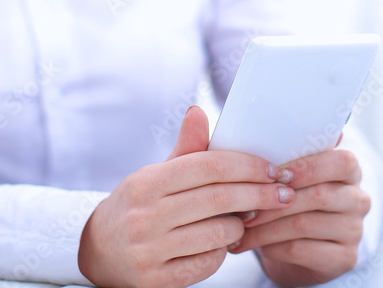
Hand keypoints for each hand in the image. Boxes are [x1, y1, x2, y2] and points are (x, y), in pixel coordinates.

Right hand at [77, 106, 295, 287]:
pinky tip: (222, 242)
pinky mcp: (157, 281)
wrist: (98, 252)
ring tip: (246, 218)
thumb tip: (199, 112)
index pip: (209, 166)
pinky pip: (208, 263)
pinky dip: (223, 251)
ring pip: (218, 233)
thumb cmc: (138, 206)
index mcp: (146, 183)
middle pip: (219, 199)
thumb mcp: (155, 174)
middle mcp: (145, 216)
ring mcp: (150, 251)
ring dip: (242, 225)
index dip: (247, 166)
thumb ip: (185, 149)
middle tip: (284, 193)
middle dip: (259, 194)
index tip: (272, 169)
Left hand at [229, 148, 370, 286]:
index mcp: (349, 170)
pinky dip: (270, 246)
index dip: (306, 167)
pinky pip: (301, 249)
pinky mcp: (344, 258)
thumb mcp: (293, 176)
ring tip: (240, 226)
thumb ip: (288, 155)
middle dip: (275, 200)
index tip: (273, 174)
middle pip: (319, 195)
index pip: (340, 162)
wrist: (299, 248)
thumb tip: (272, 128)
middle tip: (244, 204)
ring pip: (304, 224)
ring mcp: (354, 230)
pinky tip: (251, 243)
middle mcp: (358, 199)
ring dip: (265, 226)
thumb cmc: (292, 200)